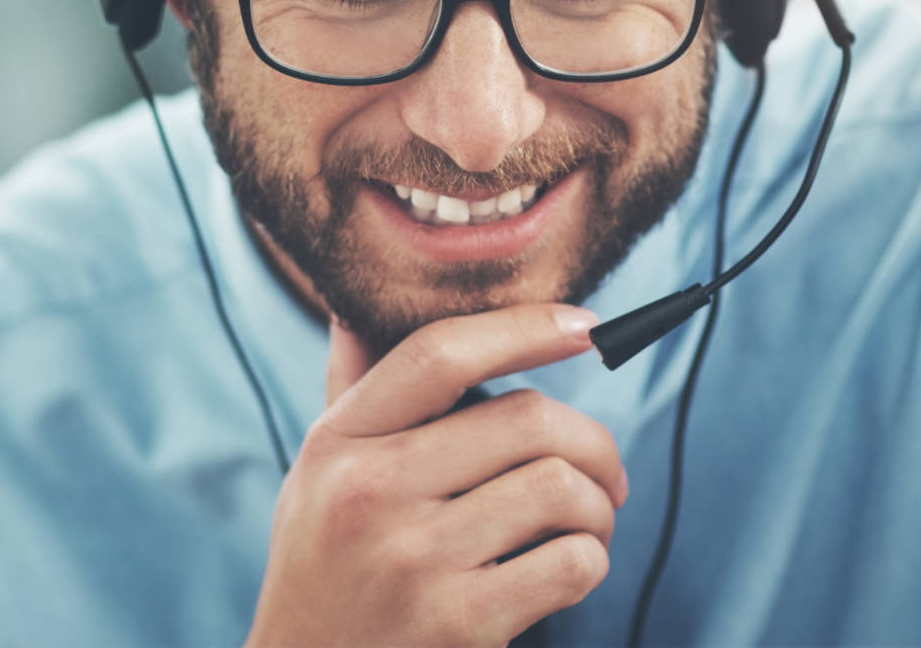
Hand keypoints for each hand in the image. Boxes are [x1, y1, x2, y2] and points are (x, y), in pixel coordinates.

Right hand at [245, 303, 626, 647]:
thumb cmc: (325, 569)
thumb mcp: (317, 475)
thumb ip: (353, 393)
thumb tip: (358, 304)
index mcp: (337, 442)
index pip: (438, 355)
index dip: (524, 328)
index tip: (585, 326)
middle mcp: (369, 493)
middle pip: (525, 419)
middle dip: (592, 442)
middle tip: (603, 472)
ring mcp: (414, 560)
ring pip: (560, 488)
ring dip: (599, 507)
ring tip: (588, 525)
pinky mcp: (459, 624)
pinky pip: (571, 563)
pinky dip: (590, 561)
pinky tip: (568, 568)